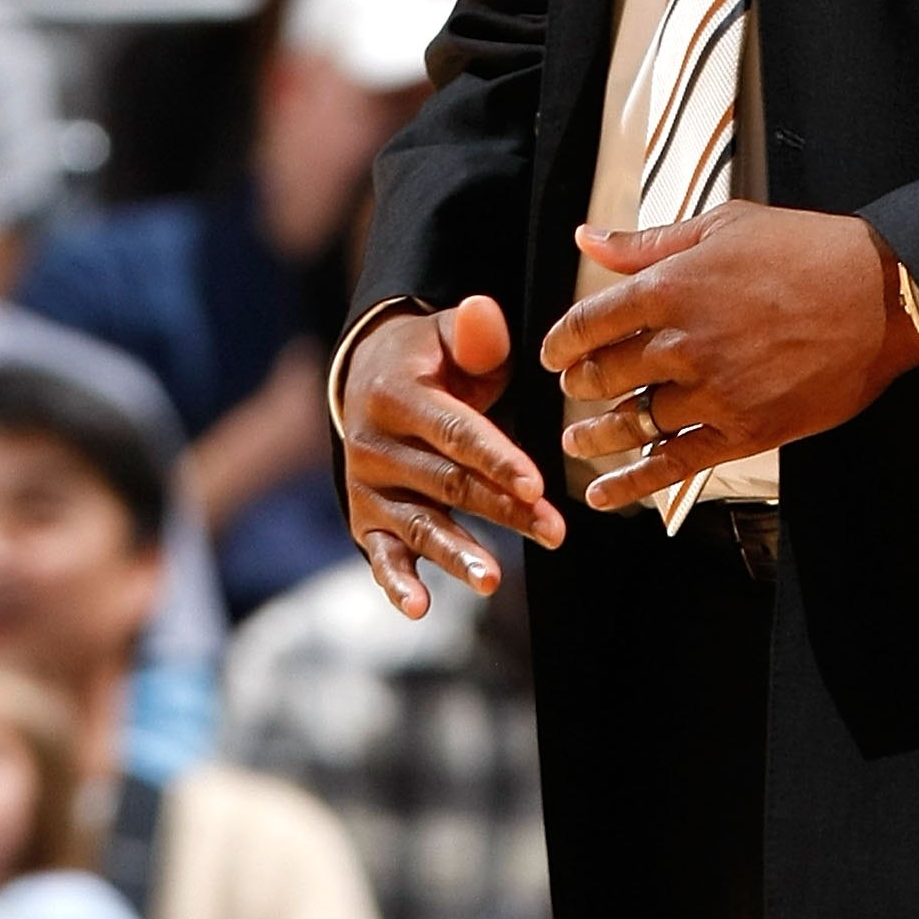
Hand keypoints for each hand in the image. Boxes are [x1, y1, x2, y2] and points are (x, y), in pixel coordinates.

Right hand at [341, 297, 562, 612]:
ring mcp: (368, 486)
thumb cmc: (430, 360)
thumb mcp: (447, 335)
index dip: (496, 458)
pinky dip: (396, 582)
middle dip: (503, 509)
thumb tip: (482, 310)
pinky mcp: (366, 520)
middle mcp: (375, 444)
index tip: (535, 484)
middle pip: (449, 483)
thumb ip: (473, 332)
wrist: (365, 381)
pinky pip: (381, 555)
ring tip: (493, 580)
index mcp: (399, 396)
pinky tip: (419, 608)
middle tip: (553, 531)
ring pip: (420, 524)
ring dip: (457, 554)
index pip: (455, 432)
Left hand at [548, 202, 918, 514]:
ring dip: (597, 435)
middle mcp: (685, 342)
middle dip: (580, 385)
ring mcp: (715, 391)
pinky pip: (675, 463)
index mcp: (674, 286)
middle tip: (575, 388)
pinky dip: (633, 482)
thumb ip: (648, 242)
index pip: (590, 322)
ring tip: (579, 440)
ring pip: (634, 421)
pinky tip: (605, 494)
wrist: (881, 295)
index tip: (555, 353)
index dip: (562, 342)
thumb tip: (588, 237)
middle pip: (606, 375)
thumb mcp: (724, 226)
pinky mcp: (745, 429)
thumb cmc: (807, 250)